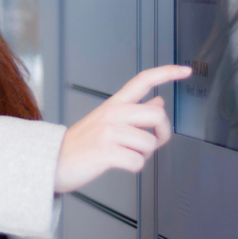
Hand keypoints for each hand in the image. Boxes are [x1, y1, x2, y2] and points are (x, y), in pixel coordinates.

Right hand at [53, 65, 191, 194]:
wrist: (51, 161)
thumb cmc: (81, 144)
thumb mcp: (106, 120)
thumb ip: (134, 110)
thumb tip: (159, 100)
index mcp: (114, 104)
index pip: (143, 80)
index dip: (167, 73)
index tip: (186, 71)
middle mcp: (112, 114)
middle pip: (157, 114)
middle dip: (163, 132)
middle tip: (154, 142)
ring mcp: (109, 132)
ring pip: (149, 143)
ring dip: (144, 154)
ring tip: (126, 155)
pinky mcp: (106, 152)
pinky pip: (138, 162)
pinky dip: (134, 167)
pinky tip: (120, 164)